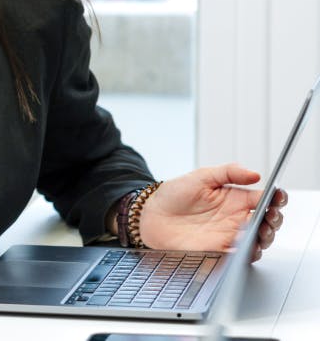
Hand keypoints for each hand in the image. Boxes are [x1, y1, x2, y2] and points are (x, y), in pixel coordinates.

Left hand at [138, 163, 287, 260]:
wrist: (150, 215)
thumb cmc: (173, 195)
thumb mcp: (200, 176)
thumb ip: (228, 172)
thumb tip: (255, 174)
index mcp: (235, 199)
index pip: (265, 199)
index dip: (277, 198)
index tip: (278, 197)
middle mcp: (236, 218)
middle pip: (268, 222)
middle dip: (275, 220)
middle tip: (270, 216)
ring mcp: (229, 236)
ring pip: (259, 240)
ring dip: (265, 237)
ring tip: (261, 231)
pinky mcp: (218, 251)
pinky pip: (240, 256)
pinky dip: (247, 253)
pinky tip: (245, 246)